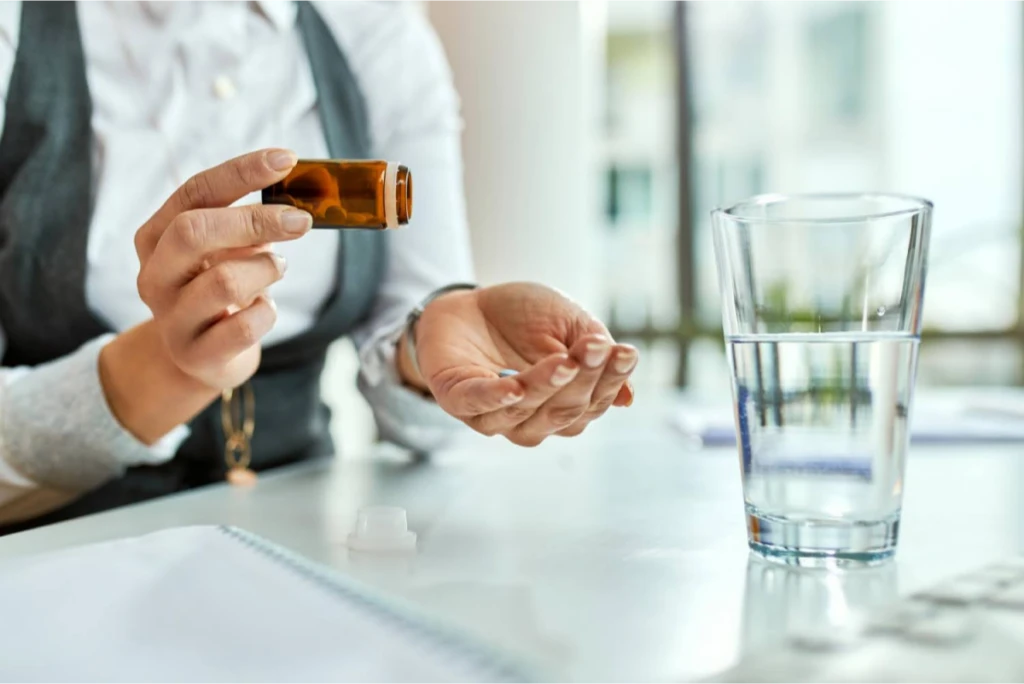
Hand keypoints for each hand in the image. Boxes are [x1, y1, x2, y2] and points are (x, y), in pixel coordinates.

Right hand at [134, 148, 310, 388]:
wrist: (201, 359)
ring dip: (266, 270)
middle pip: (194, 231)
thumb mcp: (227, 250)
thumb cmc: (219, 290)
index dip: (242, 172)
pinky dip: (267, 312)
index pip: (194, 192)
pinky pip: (245, 326)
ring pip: (225, 281)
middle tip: (301, 220)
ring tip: (275, 271)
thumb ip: (248, 223)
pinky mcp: (196, 355)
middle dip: (256, 220)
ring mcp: (171, 318)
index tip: (288, 160)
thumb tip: (296, 197)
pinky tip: (262, 309)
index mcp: (156, 237)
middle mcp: (154, 275)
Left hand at [406, 283, 637, 445]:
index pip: (592, 404)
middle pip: (563, 411)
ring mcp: (491, 414)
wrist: (470, 302)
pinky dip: (495, 398)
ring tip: (564, 361)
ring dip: (545, 386)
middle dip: (584, 380)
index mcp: (561, 407)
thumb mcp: (568, 325)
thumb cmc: (525, 318)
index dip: (610, 381)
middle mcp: (529, 420)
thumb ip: (595, 356)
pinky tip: (515, 387)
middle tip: (597, 348)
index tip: (625, 352)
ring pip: (524, 412)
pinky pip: (476, 405)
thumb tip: (627, 398)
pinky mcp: (456, 399)